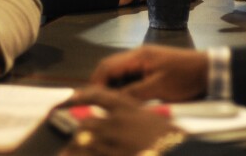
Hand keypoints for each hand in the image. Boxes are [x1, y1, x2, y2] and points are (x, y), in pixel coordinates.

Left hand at [60, 86, 181, 155]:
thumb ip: (128, 114)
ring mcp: (115, 144)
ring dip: (76, 148)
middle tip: (74, 136)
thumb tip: (109, 117)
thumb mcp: (150, 116)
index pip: (97, 95)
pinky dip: (86, 155)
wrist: (177, 150)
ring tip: (68, 152)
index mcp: (127, 107)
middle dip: (78, 132)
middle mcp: (118, 123)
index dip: (81, 96)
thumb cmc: (168, 135)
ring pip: (84, 144)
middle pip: (85, 124)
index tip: (71, 98)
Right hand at [90, 45, 208, 101]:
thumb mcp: (159, 87)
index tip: (91, 100)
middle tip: (98, 104)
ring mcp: (144, 62)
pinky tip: (126, 101)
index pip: (107, 66)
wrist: (208, 71)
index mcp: (138, 56)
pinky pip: (131, 77)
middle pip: (110, 68)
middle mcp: (138, 56)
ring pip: (120, 74)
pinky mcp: (150, 70)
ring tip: (110, 105)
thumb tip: (112, 101)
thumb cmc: (185, 77)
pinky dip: (124, 88)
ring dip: (113, 88)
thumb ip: (134, 93)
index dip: (96, 83)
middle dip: (101, 85)